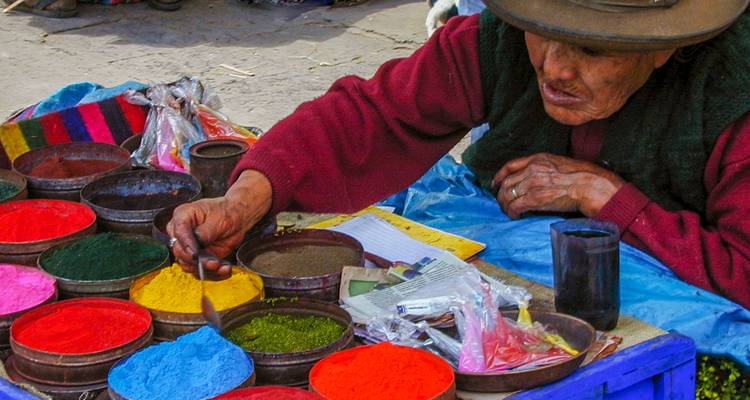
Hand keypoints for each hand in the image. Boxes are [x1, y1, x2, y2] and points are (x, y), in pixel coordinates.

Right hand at [167, 170, 272, 276]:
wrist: (238, 218)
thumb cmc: (227, 212)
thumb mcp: (218, 219)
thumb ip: (205, 233)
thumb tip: (196, 245)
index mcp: (183, 216)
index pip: (178, 233)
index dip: (186, 246)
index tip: (195, 254)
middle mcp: (181, 232)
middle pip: (179, 252)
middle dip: (196, 261)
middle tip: (213, 263)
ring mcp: (188, 246)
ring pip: (188, 264)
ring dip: (205, 269)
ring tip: (221, 267)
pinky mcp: (197, 257)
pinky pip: (199, 270)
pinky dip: (212, 273)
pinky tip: (224, 269)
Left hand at [492, 153, 624, 218]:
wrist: (591, 185)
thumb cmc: (582, 176)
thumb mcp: (559, 164)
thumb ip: (544, 169)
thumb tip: (533, 180)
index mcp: (538, 158)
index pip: (510, 165)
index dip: (499, 176)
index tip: (495, 184)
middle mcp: (532, 169)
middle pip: (506, 183)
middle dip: (502, 195)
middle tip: (503, 203)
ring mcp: (532, 183)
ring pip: (508, 195)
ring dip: (506, 205)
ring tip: (509, 211)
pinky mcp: (535, 198)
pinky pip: (515, 206)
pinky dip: (512, 212)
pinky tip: (515, 216)